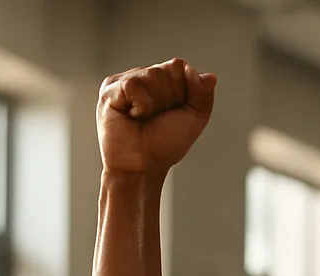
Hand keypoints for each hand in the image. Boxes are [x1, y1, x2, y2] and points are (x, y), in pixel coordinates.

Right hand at [98, 58, 216, 174]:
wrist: (144, 165)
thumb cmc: (165, 145)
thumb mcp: (194, 118)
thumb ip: (203, 94)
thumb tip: (209, 76)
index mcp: (161, 83)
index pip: (178, 66)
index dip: (183, 90)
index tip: (175, 111)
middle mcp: (142, 79)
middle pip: (166, 69)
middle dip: (170, 97)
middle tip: (157, 117)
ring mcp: (124, 83)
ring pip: (151, 74)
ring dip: (155, 103)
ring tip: (144, 118)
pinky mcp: (109, 90)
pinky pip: (134, 85)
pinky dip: (141, 105)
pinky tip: (133, 116)